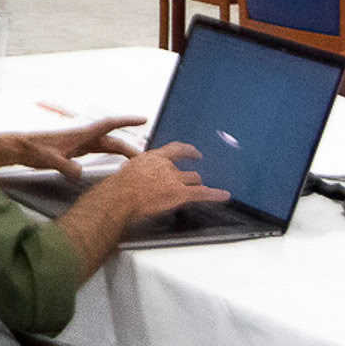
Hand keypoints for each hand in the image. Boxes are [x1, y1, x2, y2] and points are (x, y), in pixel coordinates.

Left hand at [18, 116, 144, 178]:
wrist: (22, 148)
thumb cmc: (35, 150)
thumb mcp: (49, 159)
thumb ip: (64, 166)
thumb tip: (78, 174)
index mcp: (81, 135)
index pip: (108, 125)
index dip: (126, 121)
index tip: (142, 119)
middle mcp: (84, 137)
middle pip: (112, 139)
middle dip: (130, 146)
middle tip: (146, 156)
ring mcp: (80, 143)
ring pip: (107, 145)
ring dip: (122, 150)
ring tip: (136, 160)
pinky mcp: (76, 150)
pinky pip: (99, 150)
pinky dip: (111, 154)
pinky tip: (115, 161)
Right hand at [102, 142, 229, 220]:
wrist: (121, 196)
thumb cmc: (120, 185)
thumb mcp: (129, 169)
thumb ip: (139, 169)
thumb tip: (137, 173)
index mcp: (155, 157)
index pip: (176, 149)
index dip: (188, 150)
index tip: (194, 151)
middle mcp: (167, 166)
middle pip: (185, 169)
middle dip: (190, 176)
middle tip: (195, 178)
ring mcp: (175, 179)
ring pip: (194, 179)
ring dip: (197, 184)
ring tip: (204, 189)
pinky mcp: (179, 193)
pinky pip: (202, 193)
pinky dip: (215, 194)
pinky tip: (224, 195)